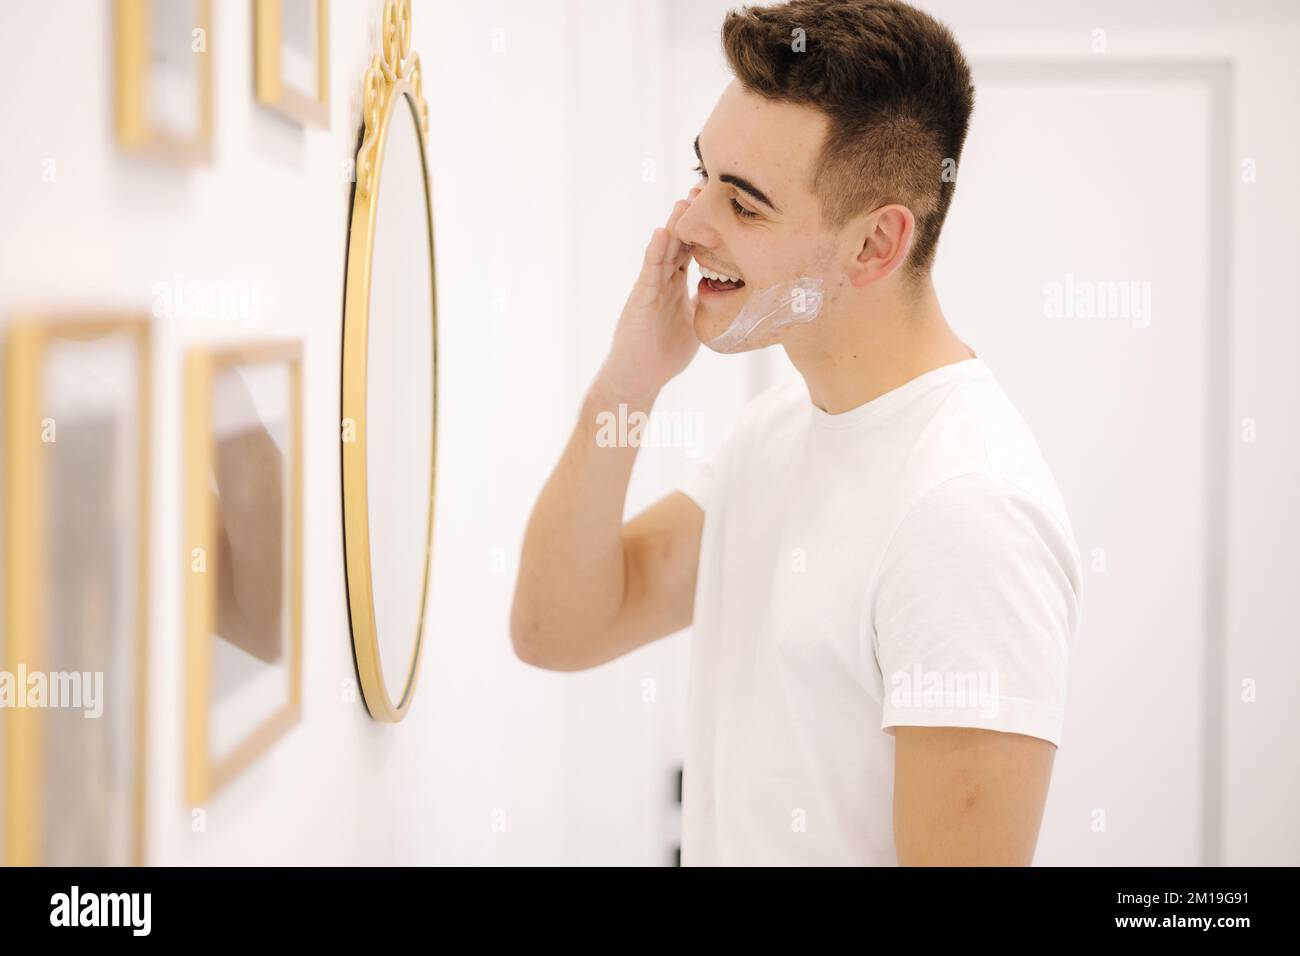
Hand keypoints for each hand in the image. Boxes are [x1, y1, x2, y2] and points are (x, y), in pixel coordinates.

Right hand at [596, 188, 701, 402]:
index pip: (692, 249)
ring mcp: (650, 288)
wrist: (638, 380)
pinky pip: (649, 273)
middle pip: (678, 242)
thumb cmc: (663, 355)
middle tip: (705, 189)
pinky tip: (662, 233)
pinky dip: (655, 252)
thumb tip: (731, 291)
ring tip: (685, 201)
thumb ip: (705, 303)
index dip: (705, 228)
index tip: (720, 205)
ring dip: (674, 226)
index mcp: (675, 285)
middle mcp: (662, 281)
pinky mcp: (639, 301)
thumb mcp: (694, 323)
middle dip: (691, 218)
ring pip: (664, 251)